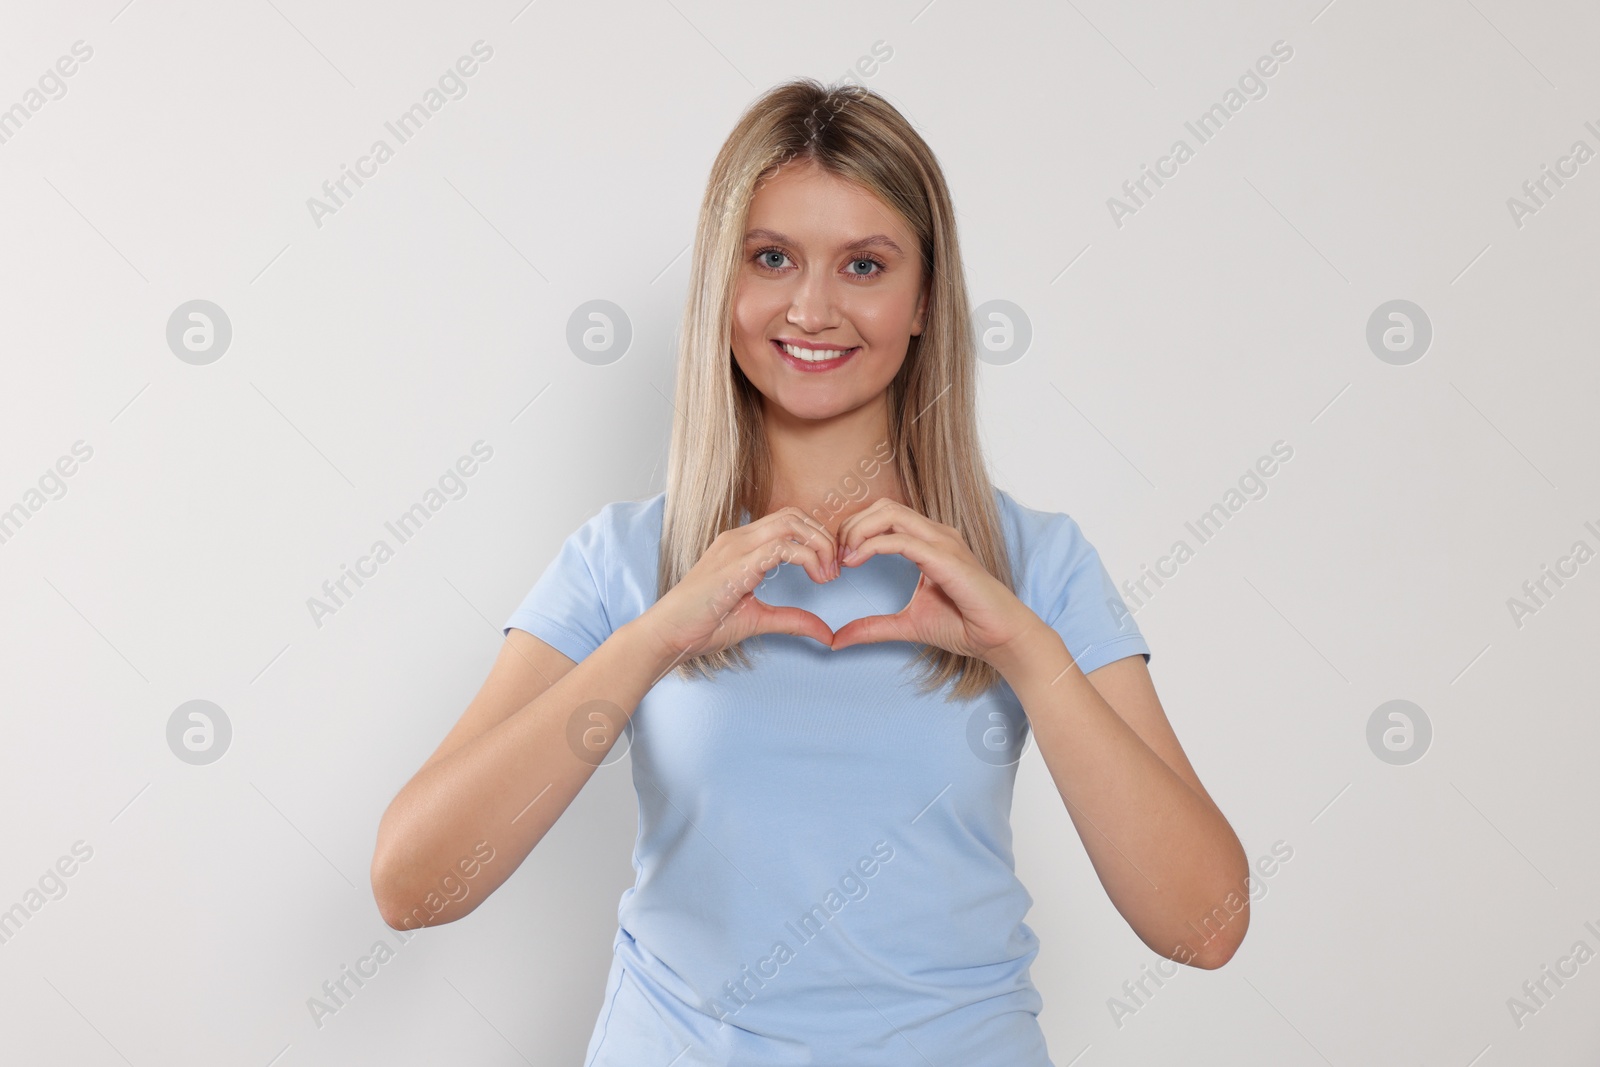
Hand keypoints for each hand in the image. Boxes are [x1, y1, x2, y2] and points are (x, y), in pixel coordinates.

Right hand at [641, 506, 839, 659]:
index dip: (815, 538)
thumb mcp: (758, 620)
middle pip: (793, 515)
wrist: (668, 634)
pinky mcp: (736, 565)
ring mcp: (735, 548)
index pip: (787, 521)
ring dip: (818, 544)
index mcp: (740, 545)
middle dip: (823, 537)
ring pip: (790, 523)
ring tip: (827, 573)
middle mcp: (738, 538)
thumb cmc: (702, 625)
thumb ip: (793, 620)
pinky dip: (806, 557)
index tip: (829, 569)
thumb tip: (827, 633)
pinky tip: (815, 577)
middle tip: (835, 569)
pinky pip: (780, 547)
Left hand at [830, 498, 1042, 664]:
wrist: (999, 638)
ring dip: (858, 531)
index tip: (837, 559)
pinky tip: (856, 562)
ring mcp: (943, 542)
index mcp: (928, 542)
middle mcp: (936, 534)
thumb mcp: (905, 625)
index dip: (854, 531)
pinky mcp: (945, 558)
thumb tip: (836, 639)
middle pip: (883, 506)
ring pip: (889, 513)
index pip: (884, 516)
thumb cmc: (964, 626)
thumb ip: (872, 627)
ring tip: (843, 557)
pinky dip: (872, 546)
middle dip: (851, 525)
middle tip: (834, 556)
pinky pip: (901, 540)